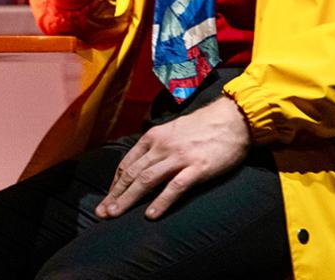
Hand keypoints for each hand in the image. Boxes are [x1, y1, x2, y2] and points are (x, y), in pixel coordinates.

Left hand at [96, 96, 251, 220]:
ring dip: (128, 199)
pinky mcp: (197, 168)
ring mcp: (179, 157)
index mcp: (153, 137)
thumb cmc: (203, 126)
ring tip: (115, 214)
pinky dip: (161, 202)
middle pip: (132, 174)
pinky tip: (150, 215)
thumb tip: (143, 163)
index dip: (116, 182)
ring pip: (147, 180)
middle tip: (102, 213)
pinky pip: (175, 187)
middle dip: (115, 194)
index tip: (108, 197)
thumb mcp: (172, 131)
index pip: (128, 163)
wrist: (232, 118)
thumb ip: (157, 146)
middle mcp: (161, 146)